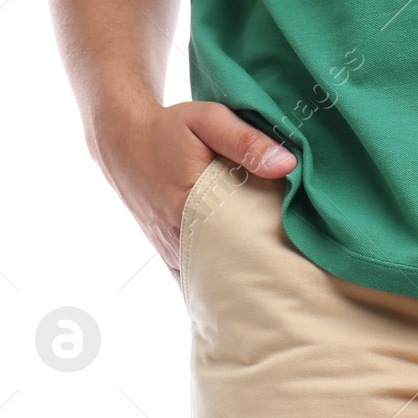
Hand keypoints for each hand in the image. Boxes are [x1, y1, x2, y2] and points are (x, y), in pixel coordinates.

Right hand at [88, 99, 296, 277]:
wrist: (122, 137)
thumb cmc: (167, 128)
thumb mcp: (207, 121)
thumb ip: (246, 141)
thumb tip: (287, 164)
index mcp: (187, 210)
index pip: (237, 248)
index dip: (267, 260)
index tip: (295, 269)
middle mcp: (176, 238)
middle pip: (227, 271)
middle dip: (258, 278)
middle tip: (292, 286)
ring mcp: (171, 250)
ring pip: (211, 280)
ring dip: (238, 284)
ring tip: (272, 291)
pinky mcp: (168, 252)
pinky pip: (196, 280)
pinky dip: (217, 286)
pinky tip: (240, 296)